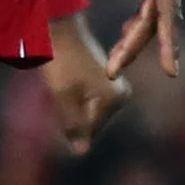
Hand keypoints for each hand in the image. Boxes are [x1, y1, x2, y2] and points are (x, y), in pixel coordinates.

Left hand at [39, 14, 130, 153]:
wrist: (62, 31)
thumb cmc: (62, 62)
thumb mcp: (63, 96)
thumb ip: (73, 125)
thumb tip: (81, 152)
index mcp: (115, 98)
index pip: (89, 130)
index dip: (68, 121)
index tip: (61, 97)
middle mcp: (123, 95)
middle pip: (91, 124)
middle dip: (73, 116)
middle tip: (62, 91)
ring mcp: (117, 90)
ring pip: (89, 114)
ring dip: (73, 109)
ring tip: (64, 86)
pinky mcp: (108, 85)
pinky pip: (89, 104)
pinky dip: (75, 100)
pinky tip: (68, 84)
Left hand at [96, 0, 184, 77]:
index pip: (166, 11)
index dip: (167, 43)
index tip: (170, 72)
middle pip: (162, 16)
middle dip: (139, 45)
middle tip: (113, 71)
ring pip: (163, 7)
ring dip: (143, 32)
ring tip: (118, 56)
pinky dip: (149, 14)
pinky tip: (134, 23)